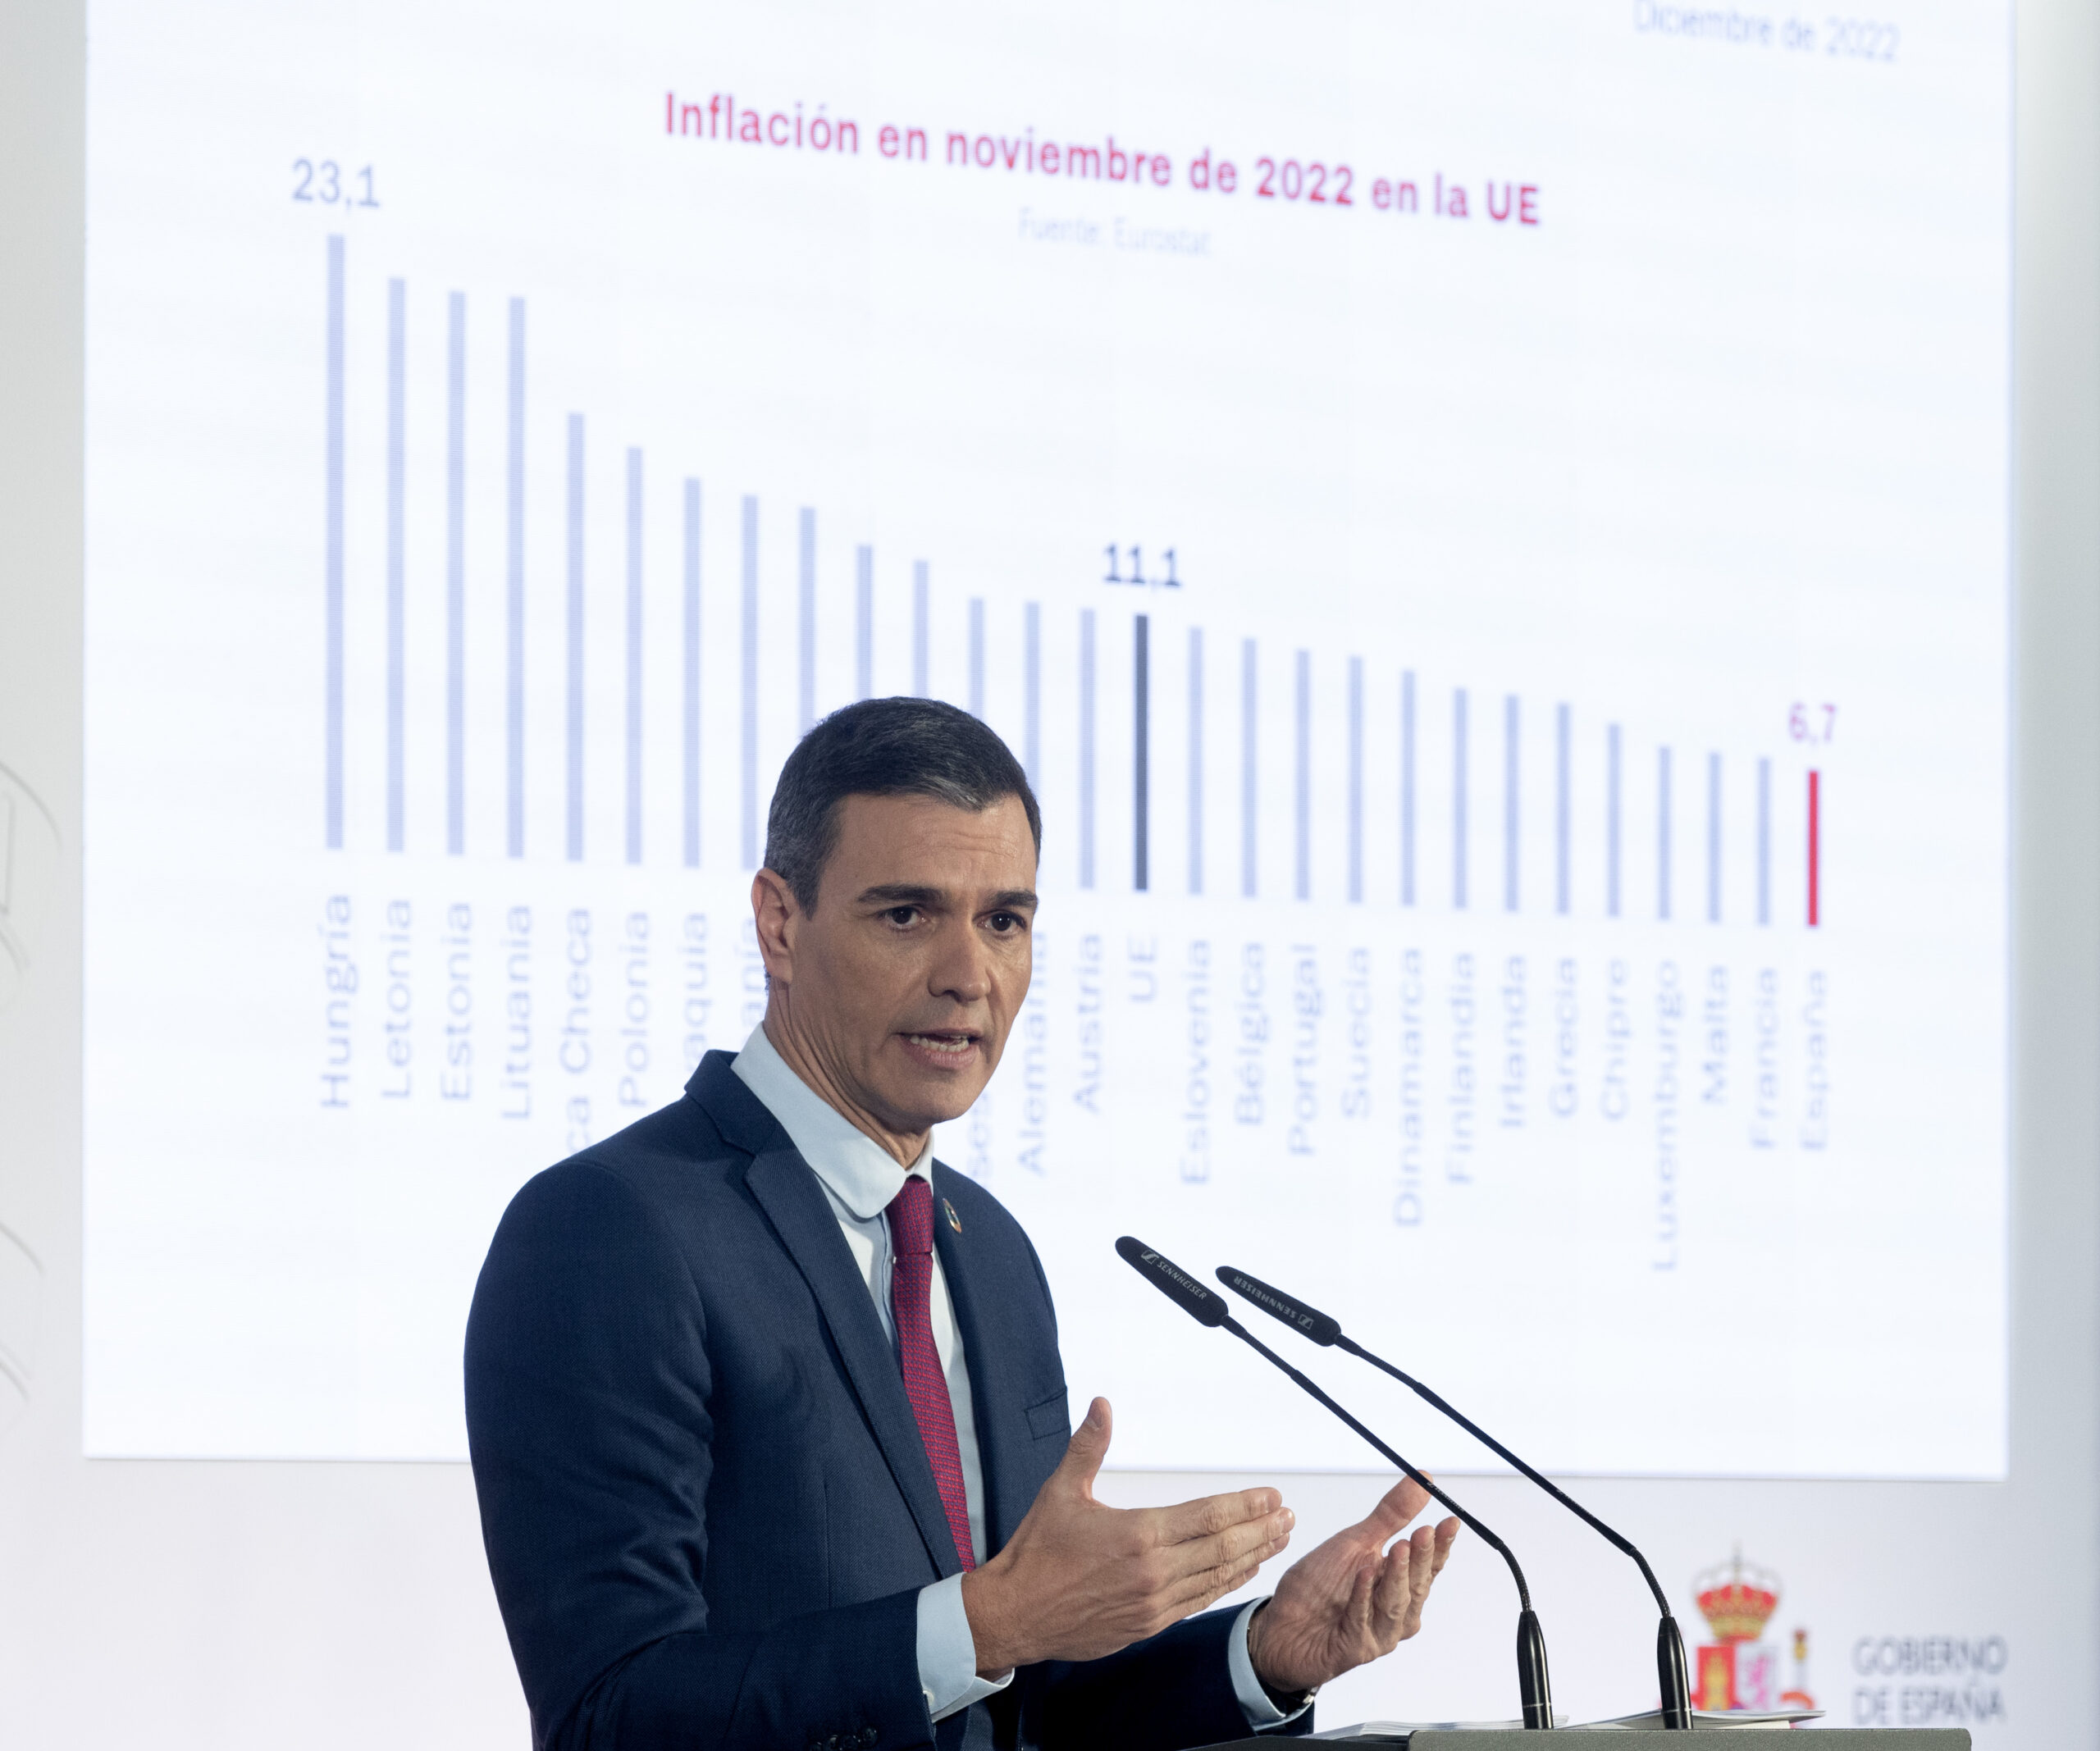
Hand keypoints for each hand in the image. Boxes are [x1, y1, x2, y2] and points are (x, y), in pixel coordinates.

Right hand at [961, 1397, 1295, 1673]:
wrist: (1015, 1614)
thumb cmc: (1037, 1554)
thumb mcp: (1061, 1491)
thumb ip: (1088, 1446)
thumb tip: (1101, 1406)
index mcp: (1137, 1535)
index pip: (1206, 1517)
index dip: (1243, 1505)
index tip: (1269, 1495)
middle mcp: (1153, 1572)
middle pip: (1222, 1548)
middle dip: (1259, 1529)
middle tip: (1286, 1515)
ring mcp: (1154, 1603)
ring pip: (1216, 1578)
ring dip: (1252, 1557)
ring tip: (1277, 1539)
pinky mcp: (1149, 1625)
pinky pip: (1198, 1602)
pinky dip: (1225, 1586)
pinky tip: (1242, 1572)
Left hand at [1245, 1476, 1459, 1695]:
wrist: (1283, 1626)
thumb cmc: (1321, 1586)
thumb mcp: (1355, 1542)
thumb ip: (1390, 1516)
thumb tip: (1422, 1480)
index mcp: (1400, 1585)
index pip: (1429, 1565)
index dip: (1442, 1545)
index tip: (1450, 1521)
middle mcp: (1397, 1613)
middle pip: (1417, 1585)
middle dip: (1422, 1558)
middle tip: (1424, 1533)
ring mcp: (1378, 1633)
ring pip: (1396, 1605)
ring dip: (1397, 1576)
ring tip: (1398, 1548)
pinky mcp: (1355, 1648)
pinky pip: (1362, 1620)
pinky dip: (1363, 1597)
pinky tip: (1364, 1575)